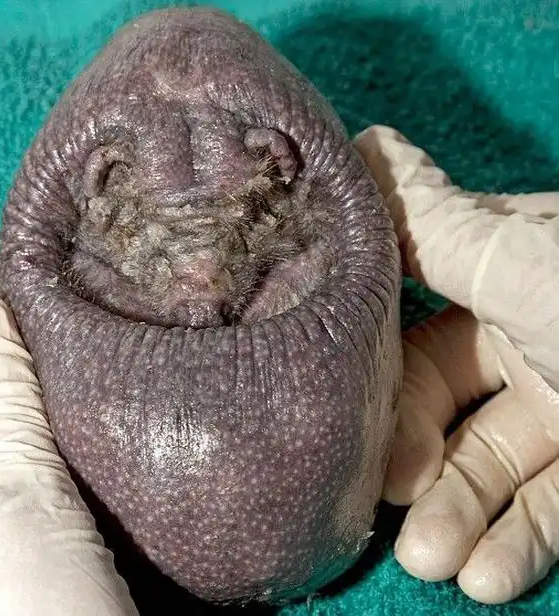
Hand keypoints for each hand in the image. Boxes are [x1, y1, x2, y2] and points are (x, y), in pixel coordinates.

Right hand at [354, 125, 558, 603]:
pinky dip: (516, 542)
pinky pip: (551, 508)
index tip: (361, 433)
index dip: (386, 383)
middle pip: (445, 406)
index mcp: (507, 276)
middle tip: (395, 506)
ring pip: (492, 463)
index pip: (416, 330)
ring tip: (431, 561)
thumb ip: (434, 224)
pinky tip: (484, 575)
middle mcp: (528, 337)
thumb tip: (364, 144)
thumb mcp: (526, 263)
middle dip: (418, 461)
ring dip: (457, 514)